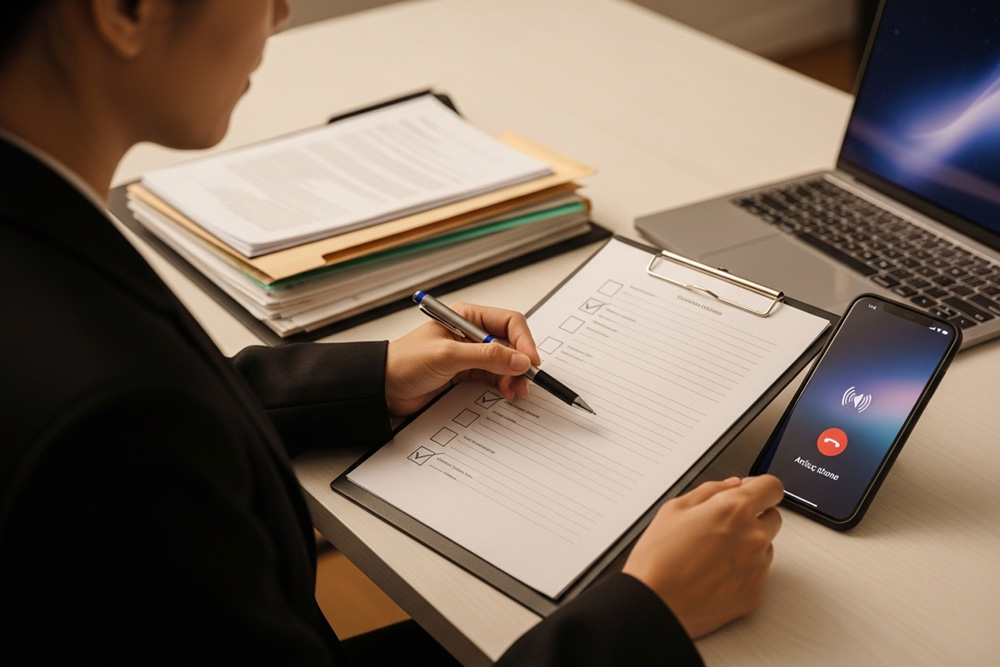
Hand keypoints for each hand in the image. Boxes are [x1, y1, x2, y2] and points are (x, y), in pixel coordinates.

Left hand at [385, 302, 541, 417]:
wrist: (383, 388)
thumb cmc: (404, 362)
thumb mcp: (448, 356)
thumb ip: (486, 357)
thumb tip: (519, 359)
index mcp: (466, 317)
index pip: (508, 322)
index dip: (523, 341)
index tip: (530, 361)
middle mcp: (470, 333)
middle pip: (509, 343)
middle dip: (520, 362)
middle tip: (525, 381)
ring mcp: (469, 355)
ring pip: (504, 363)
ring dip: (513, 376)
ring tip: (515, 390)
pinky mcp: (465, 374)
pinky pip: (493, 377)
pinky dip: (502, 384)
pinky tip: (505, 392)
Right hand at [622, 475, 783, 638]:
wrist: (655, 605)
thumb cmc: (658, 560)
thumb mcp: (674, 509)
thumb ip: (710, 490)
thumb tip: (731, 486)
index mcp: (734, 510)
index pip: (772, 487)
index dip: (760, 487)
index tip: (752, 492)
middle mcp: (754, 537)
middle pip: (773, 517)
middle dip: (754, 516)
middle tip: (723, 526)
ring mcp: (758, 567)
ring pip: (765, 546)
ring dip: (748, 545)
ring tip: (712, 554)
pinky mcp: (755, 593)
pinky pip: (758, 573)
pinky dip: (742, 571)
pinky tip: (715, 574)